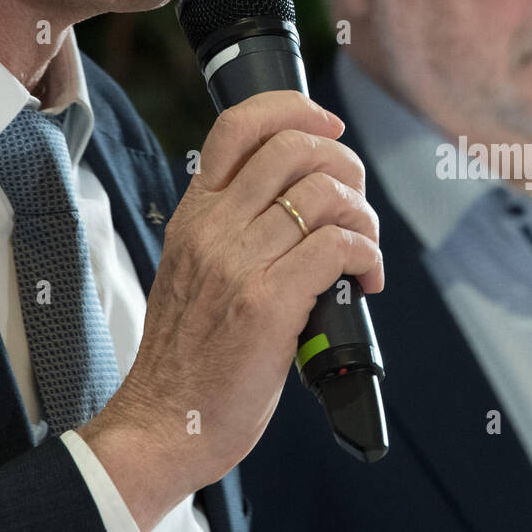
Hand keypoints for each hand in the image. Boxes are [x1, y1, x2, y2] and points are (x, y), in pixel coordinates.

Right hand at [77, 90, 381, 531]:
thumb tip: (290, 199)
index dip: (293, 109)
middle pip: (293, 147)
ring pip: (324, 193)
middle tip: (356, 203)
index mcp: (193, 215)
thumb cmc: (186, 356)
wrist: (165, 422)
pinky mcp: (268, 304)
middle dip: (344, 163)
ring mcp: (239, 264)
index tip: (327, 125)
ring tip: (365, 249)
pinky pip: (336, 247)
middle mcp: (214, 229)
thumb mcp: (189, 269)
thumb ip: (226, 228)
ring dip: (364, 216)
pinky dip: (367, 255)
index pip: (238, 126)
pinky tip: (364, 279)